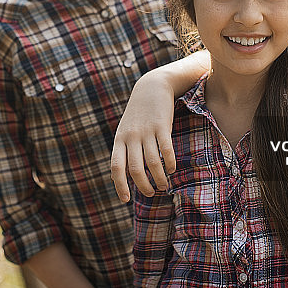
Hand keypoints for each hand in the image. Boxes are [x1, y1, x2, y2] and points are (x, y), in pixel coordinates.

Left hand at [110, 73, 176, 202]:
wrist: (151, 87)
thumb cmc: (138, 114)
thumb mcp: (126, 130)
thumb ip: (125, 149)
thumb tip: (126, 175)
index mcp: (119, 140)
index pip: (116, 167)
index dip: (120, 185)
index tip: (127, 199)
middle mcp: (131, 136)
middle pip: (135, 169)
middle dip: (143, 185)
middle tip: (150, 193)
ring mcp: (146, 131)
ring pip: (152, 162)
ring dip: (159, 178)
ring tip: (163, 185)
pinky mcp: (162, 126)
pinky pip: (166, 150)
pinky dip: (169, 163)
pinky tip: (172, 169)